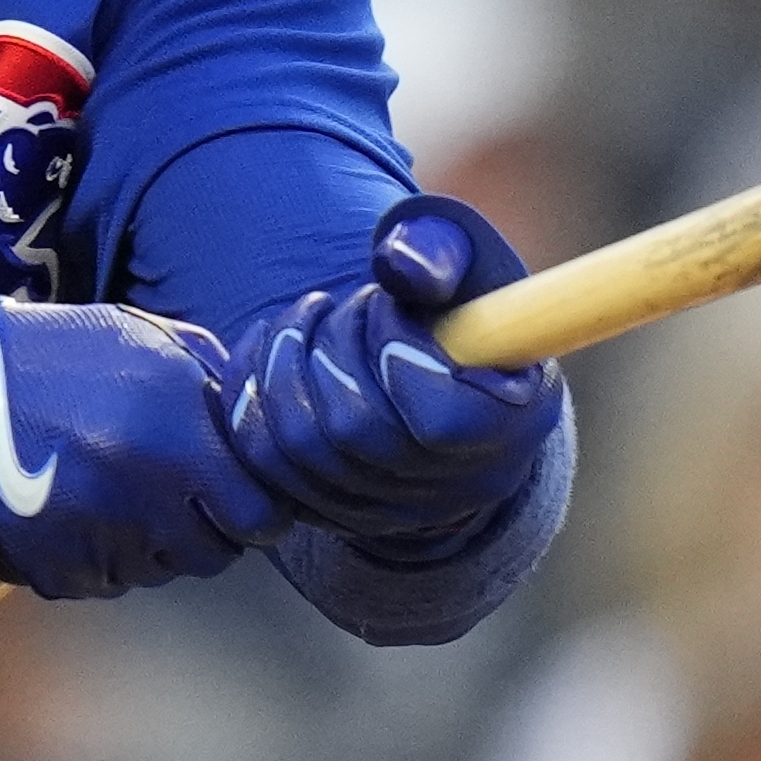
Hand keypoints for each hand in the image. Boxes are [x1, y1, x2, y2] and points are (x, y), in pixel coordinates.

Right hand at [0, 239, 283, 602]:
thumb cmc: (52, 355)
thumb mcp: (143, 338)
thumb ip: (209, 379)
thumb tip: (249, 419)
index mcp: (183, 443)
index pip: (261, 517)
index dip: (254, 504)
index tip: (236, 489)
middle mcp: (152, 502)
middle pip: (216, 553)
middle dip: (207, 525)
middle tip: (175, 490)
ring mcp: (105, 545)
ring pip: (162, 569)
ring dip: (154, 541)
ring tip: (116, 491)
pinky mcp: (62, 574)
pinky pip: (108, 580)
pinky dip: (104, 556)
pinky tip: (80, 510)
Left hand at [225, 193, 563, 559]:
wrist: (435, 366)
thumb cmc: (457, 303)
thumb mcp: (467, 259)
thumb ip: (438, 248)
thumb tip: (397, 263)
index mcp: (511, 427)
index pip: (439, 419)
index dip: (395, 351)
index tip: (389, 306)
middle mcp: (455, 489)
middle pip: (352, 430)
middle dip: (330, 345)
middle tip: (343, 304)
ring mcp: (389, 512)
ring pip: (295, 450)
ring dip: (284, 364)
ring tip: (311, 321)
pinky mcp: (330, 512)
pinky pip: (261, 463)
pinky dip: (250, 396)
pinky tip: (273, 349)